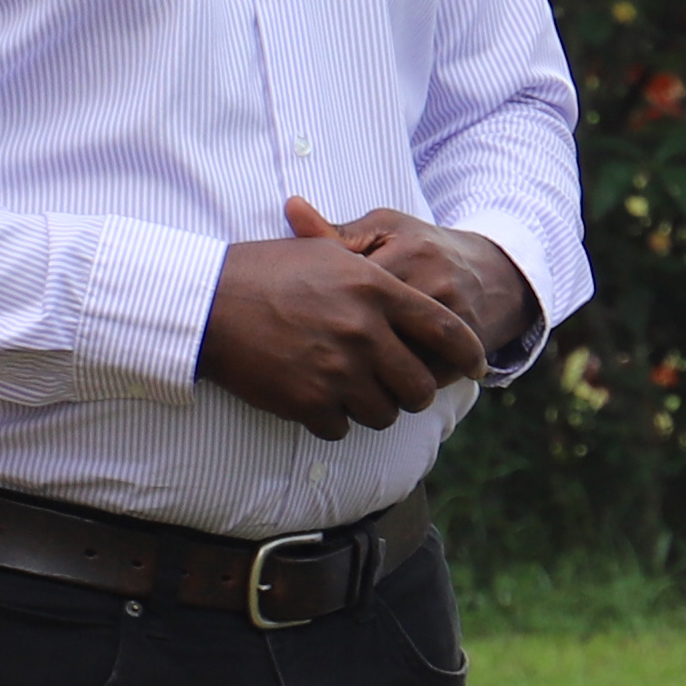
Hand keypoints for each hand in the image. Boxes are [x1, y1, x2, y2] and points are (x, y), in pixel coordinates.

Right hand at [201, 225, 487, 435]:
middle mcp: (364, 332)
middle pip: (419, 388)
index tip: (476, 368)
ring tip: (348, 387)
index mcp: (377, 290)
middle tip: (397, 386)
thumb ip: (379, 279)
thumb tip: (421, 301)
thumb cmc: (269, 272)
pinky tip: (314, 396)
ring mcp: (337, 370)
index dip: (469, 355)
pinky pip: (342, 429)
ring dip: (371, 407)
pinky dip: (331, 419)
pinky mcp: (309, 402)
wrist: (208, 303)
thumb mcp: (329, 256)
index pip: (447, 332)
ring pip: (384, 415)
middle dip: (412, 393)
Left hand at [289, 197, 534, 368]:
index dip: (322, 305)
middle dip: (340, 344)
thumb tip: (291, 207)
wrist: (491, 275)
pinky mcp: (467, 349)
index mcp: (406, 251)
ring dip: (368, 372)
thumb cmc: (424, 249)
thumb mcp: (385, 229)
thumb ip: (338, 229)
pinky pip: (424, 377)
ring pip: (400, 359)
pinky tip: (374, 384)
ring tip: (339, 373)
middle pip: (374, 328)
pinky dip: (397, 385)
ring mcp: (454, 320)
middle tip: (312, 352)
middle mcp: (433, 285)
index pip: (353, 284)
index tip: (304, 315)